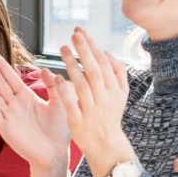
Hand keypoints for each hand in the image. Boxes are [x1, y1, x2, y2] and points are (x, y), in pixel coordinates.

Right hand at [0, 49, 70, 176]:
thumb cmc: (59, 131)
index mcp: (27, 98)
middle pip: (0, 84)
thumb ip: (53, 86)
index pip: (11, 78)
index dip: (2, 66)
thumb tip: (46, 69)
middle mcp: (15, 105)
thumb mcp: (59, 104)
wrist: (55, 154)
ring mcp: (9, 115)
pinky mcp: (5, 128)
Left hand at [50, 27, 134, 176]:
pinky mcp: (79, 121)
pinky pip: (72, 104)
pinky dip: (65, 91)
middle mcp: (104, 97)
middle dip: (84, 51)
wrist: (106, 145)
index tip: (81, 31)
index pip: (103, 62)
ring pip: (82, 84)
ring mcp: (92, 110)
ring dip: (73, 65)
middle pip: (94, 70)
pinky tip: (56, 77)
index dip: (92, 45)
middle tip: (74, 34)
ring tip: (63, 49)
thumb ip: (118, 72)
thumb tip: (107, 52)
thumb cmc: (110, 115)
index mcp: (114, 89)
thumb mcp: (121, 93)